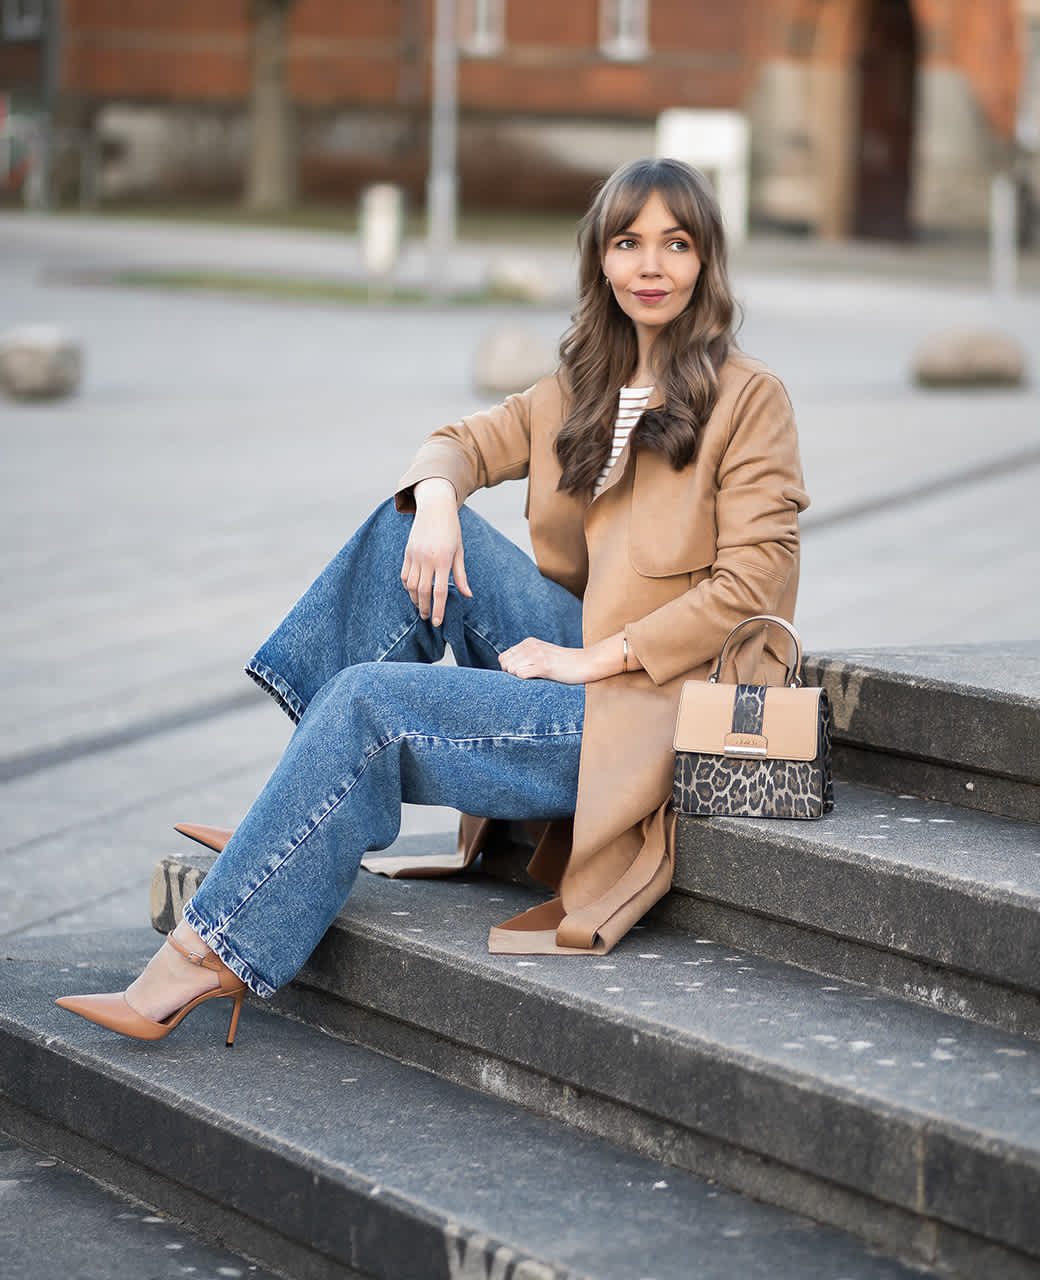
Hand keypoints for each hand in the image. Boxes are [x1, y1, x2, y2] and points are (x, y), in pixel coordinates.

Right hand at [401, 479, 471, 625]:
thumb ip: (461, 575)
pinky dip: (407, 587)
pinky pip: (404, 575)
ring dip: (414, 600)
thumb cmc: (451, 529)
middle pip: (422, 591)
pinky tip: (413, 592)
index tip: (438, 622)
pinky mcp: (407, 552)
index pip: (440, 591)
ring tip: (421, 607)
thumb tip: (467, 595)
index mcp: (443, 559)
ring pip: (410, 585)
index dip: (439, 609)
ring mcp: (415, 555)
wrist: (434, 507)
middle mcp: (427, 559)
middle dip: (425, 608)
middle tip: (428, 618)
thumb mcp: (459, 551)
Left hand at [498, 638, 594, 684]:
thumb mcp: (544, 655)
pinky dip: (525, 680)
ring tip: (534, 679)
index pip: (504, 656)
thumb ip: (528, 658)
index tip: (521, 675)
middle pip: (505, 663)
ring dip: (519, 678)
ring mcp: (537, 655)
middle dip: (511, 674)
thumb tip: (509, 671)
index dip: (508, 669)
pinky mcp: (544, 666)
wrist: (587, 663)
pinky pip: (521, 674)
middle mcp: (531, 646)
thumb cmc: (566, 664)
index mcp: (529, 642)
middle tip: (527, 679)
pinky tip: (538, 679)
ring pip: (511, 669)